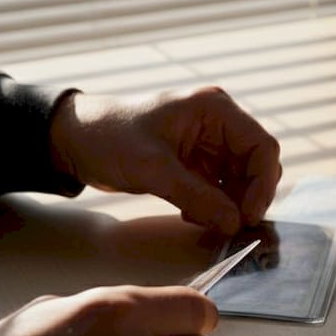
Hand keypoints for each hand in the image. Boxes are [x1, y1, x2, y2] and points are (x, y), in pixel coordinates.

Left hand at [49, 87, 281, 234]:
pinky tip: (191, 214)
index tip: (248, 216)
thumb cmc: (109, 136)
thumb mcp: (154, 169)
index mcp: (214, 109)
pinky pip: (220, 188)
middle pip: (256, 165)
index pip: (262, 146)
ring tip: (206, 221)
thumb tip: (234, 223)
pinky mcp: (196, 161)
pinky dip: (213, 205)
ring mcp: (208, 143)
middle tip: (231, 226)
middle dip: (247, 197)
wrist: (73, 139)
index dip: (262, 185)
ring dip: (229, 205)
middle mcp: (218, 123)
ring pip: (240, 180)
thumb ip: (199, 197)